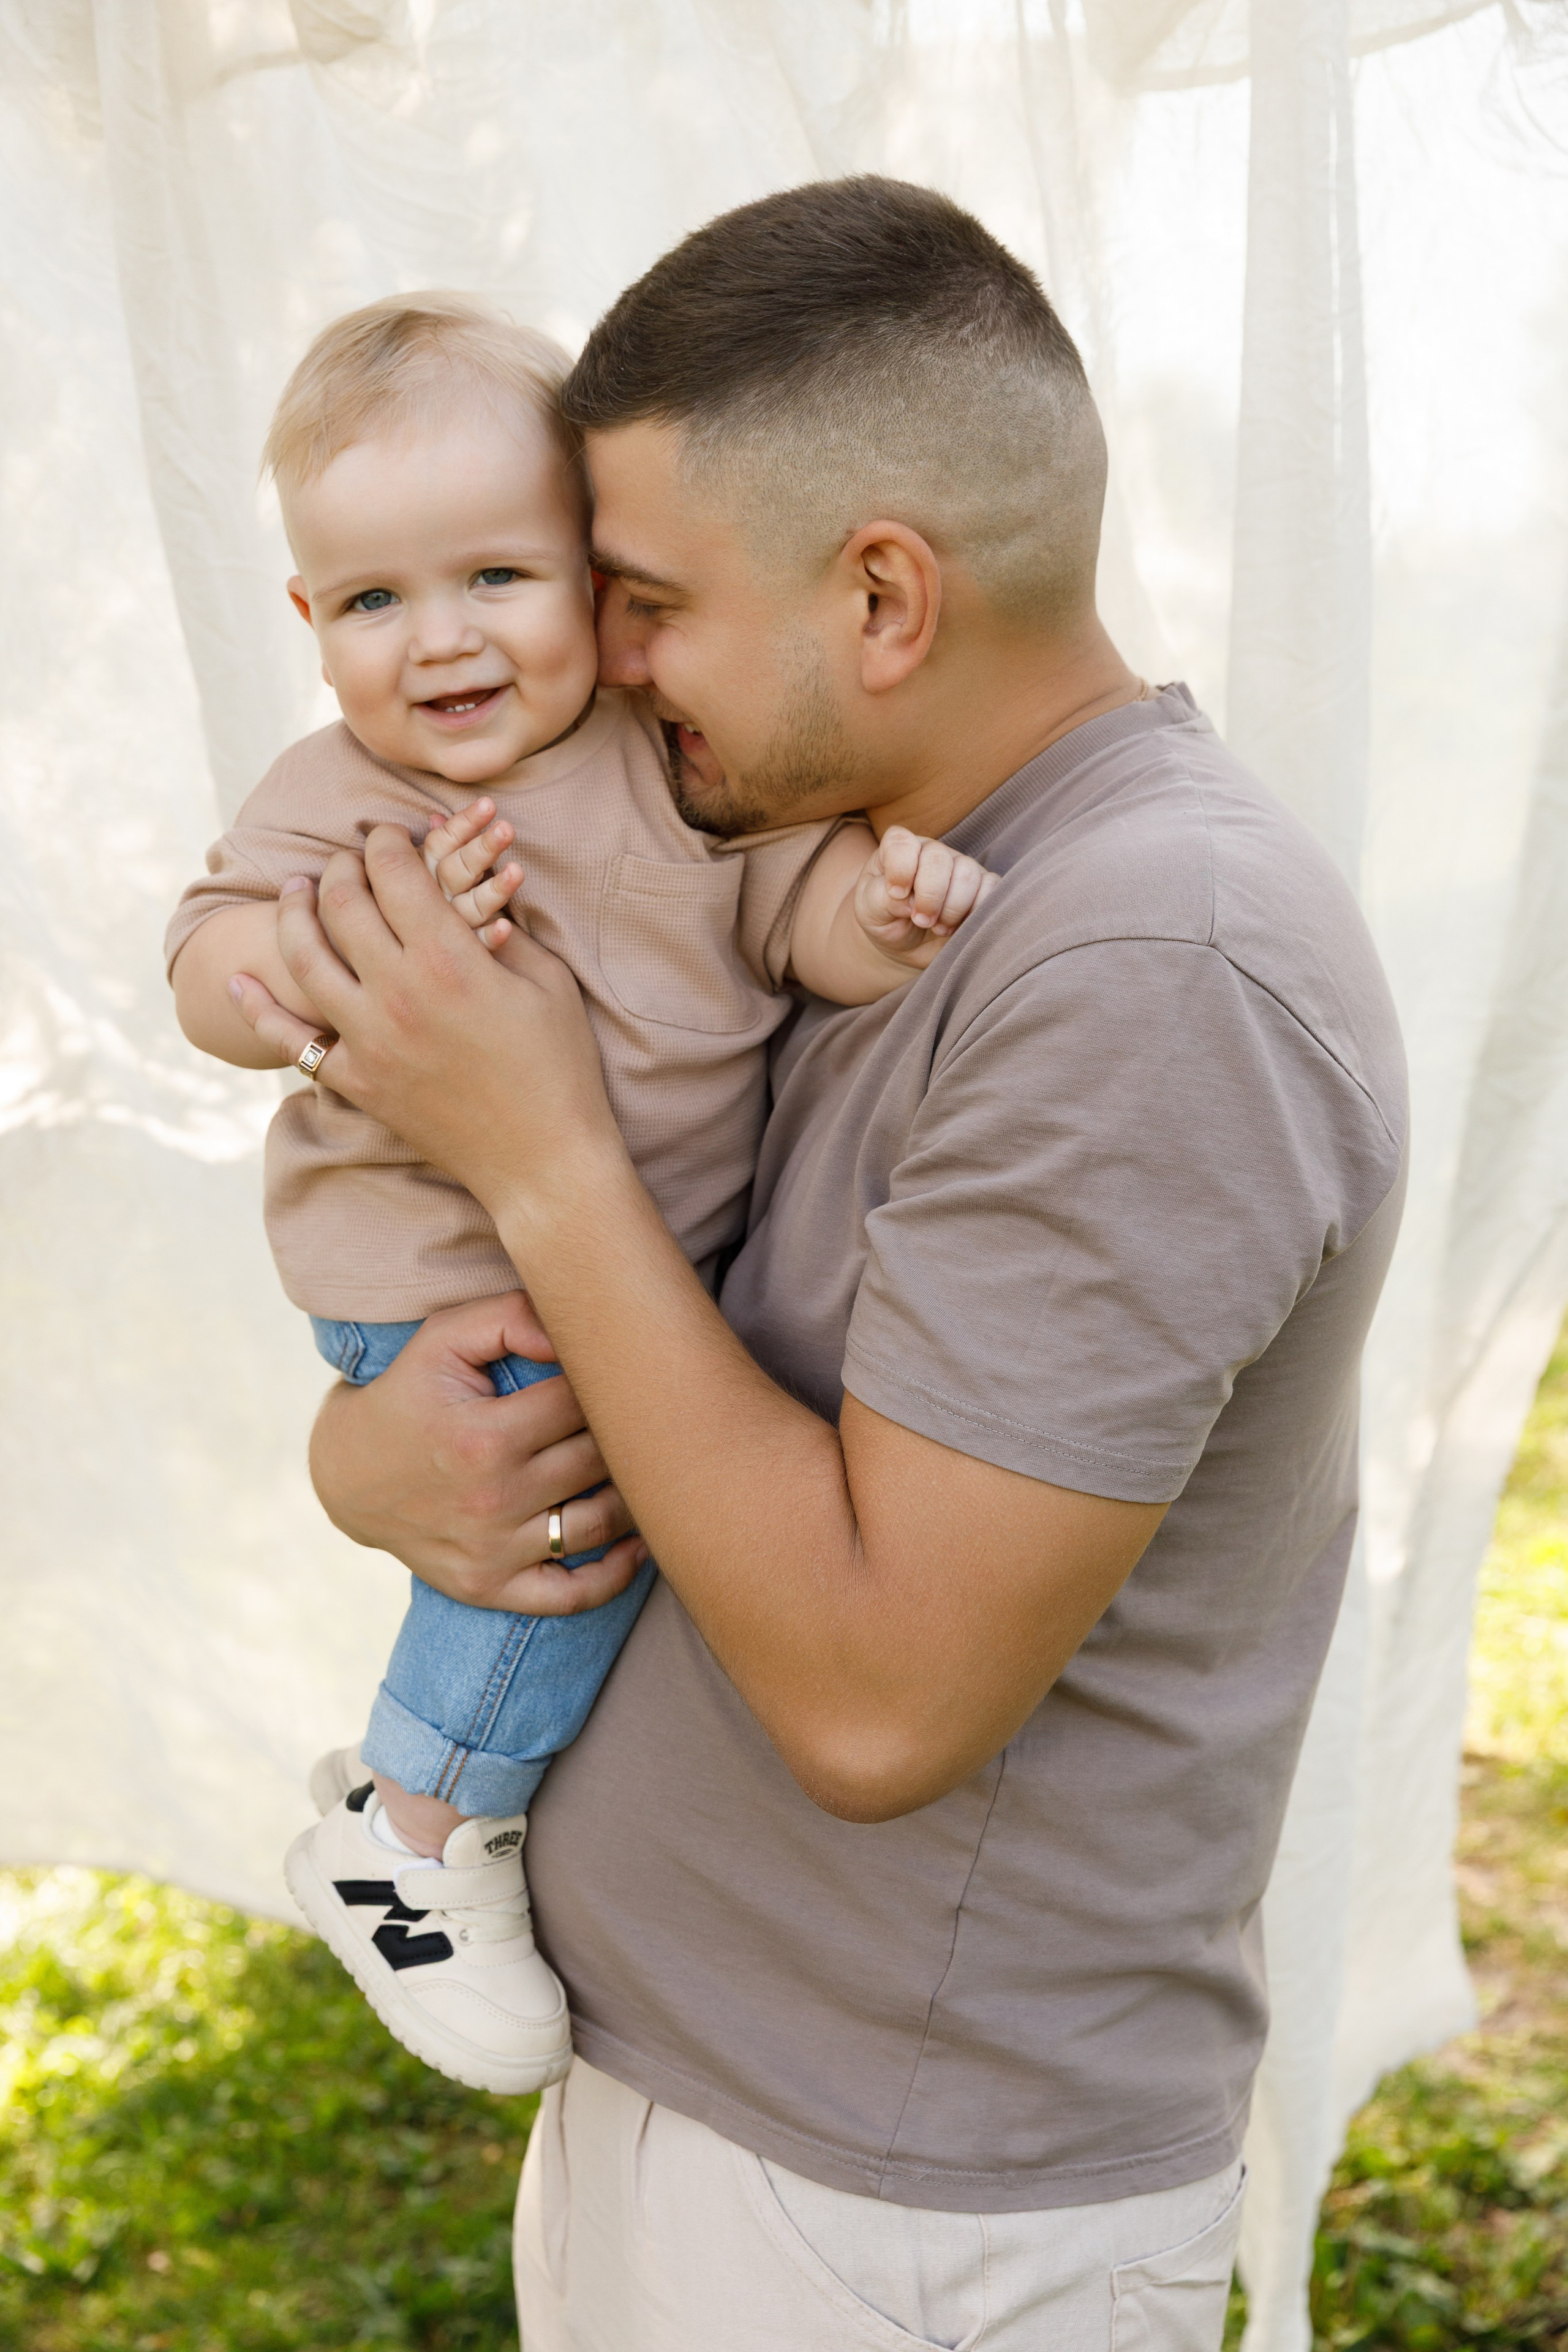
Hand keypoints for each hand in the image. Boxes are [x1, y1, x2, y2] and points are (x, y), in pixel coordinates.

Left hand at [224, 828, 626, 1255]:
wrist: (542, 1159)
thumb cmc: (559, 1069)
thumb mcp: (547, 984)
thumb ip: (506, 932)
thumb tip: (477, 893)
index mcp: (450, 959)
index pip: (397, 873)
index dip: (386, 841)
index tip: (387, 834)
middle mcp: (399, 992)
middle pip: (343, 904)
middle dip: (340, 867)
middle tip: (345, 858)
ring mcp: (370, 1040)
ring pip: (306, 958)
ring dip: (294, 915)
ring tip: (294, 892)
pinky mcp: (357, 1081)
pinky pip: (292, 1040)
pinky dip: (259, 1008)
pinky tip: (239, 980)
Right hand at [309, 1293, 646, 1612]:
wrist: (347, 1473)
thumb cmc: (408, 1394)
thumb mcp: (443, 1339)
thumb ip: (511, 1318)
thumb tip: (571, 1333)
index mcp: (485, 1437)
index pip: (582, 1403)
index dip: (603, 1381)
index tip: (608, 1371)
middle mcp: (492, 1500)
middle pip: (599, 1460)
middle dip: (622, 1431)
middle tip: (633, 1413)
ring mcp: (492, 1551)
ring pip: (600, 1523)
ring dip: (631, 1494)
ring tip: (641, 1466)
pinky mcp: (489, 1587)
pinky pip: (572, 1595)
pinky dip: (616, 1574)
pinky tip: (638, 1542)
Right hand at [422, 798, 523, 950]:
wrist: (394, 954)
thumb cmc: (409, 901)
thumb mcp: (417, 870)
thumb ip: (433, 846)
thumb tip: (435, 817)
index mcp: (422, 871)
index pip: (442, 842)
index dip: (465, 823)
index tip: (488, 805)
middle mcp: (434, 896)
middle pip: (458, 869)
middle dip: (483, 847)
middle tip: (507, 829)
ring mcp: (448, 924)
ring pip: (470, 905)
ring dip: (495, 888)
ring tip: (518, 871)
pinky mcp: (460, 952)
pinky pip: (476, 944)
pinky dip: (490, 936)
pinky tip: (506, 928)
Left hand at [855, 825, 998, 965]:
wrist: (908, 946)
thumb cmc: (886, 921)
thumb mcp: (869, 912)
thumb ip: (880, 899)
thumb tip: (909, 901)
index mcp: (898, 851)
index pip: (900, 843)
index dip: (900, 870)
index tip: (896, 896)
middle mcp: (930, 852)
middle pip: (938, 859)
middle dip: (929, 897)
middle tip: (920, 920)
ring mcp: (959, 866)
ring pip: (967, 875)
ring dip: (952, 909)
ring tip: (939, 928)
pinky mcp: (983, 886)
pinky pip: (992, 889)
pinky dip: (977, 912)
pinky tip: (961, 927)